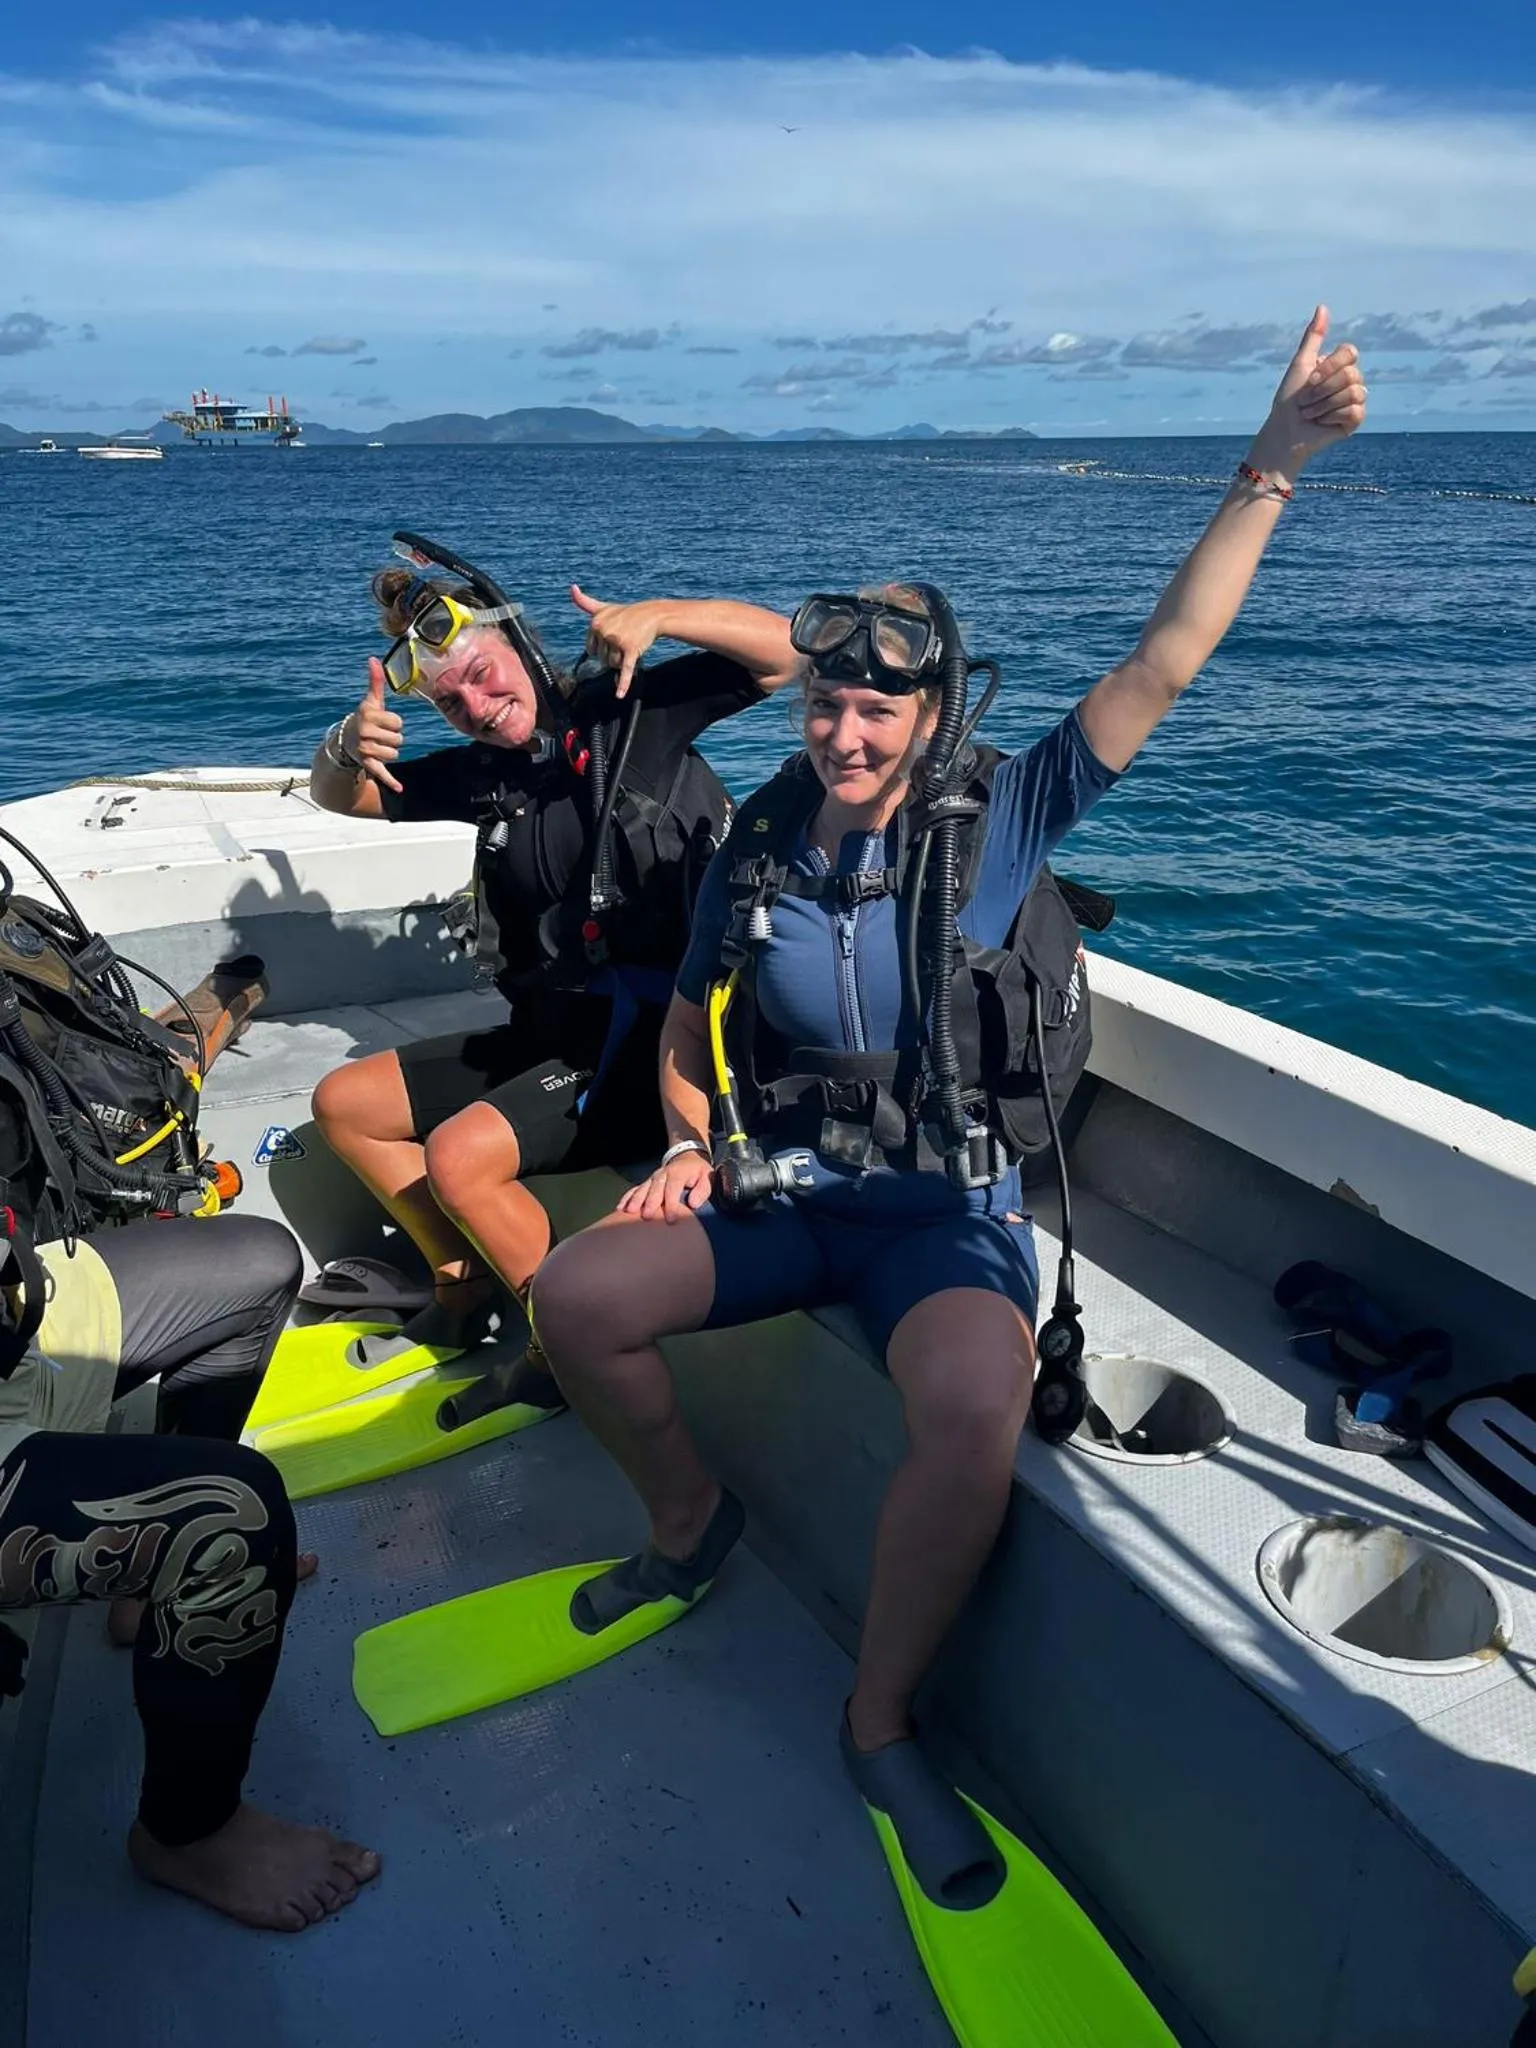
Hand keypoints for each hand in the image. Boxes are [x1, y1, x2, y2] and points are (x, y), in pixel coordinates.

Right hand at [347, 659, 404, 793]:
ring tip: (377, 747)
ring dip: (390, 753)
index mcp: (368, 716)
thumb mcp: (370, 702)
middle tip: (379, 736)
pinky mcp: (367, 765)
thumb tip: (373, 658)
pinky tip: (400, 788)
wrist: (346, 742)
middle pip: (398, 739)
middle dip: (392, 739)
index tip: (382, 723)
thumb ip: (375, 682)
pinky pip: (382, 773)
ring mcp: (365, 750)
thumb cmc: (365, 720)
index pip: (398, 722)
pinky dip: (390, 781)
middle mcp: (365, 732)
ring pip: (395, 754)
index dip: (394, 723)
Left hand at [570, 585, 670, 698]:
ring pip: (612, 664)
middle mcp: (604, 631)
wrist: (652, 615)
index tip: (611, 639)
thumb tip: (571, 588)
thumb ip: (585, 602)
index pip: (591, 650)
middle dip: (612, 655)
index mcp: (594, 623)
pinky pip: (625, 670)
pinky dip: (623, 684)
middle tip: (623, 642)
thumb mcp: (603, 607)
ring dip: (621, 661)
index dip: (602, 649)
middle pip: (602, 659)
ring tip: (630, 646)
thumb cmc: (625, 613)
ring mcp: (617, 640)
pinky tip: (619, 695)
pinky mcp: (630, 649)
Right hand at [615, 1148, 712, 1222]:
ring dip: (635, 1200)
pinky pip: (634, 1190)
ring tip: (628, 1212)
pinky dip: (627, 1198)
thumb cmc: (698, 1172)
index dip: (671, 1204)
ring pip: (642, 1188)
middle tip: (647, 1217)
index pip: (673, 1189)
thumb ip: (703, 1190)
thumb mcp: (707, 1177)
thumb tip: (693, 1204)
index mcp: (678, 1173)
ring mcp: (652, 1178)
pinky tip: (620, 1208)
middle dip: (650, 1202)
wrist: (686, 1157)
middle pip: (655, 1188)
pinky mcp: (646, 1183)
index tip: (671, 1219)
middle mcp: (662, 1174)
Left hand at [1250, 306, 1366, 482]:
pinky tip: (1322, 423)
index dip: (1329, 367)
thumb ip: (1313, 337)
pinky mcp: (1356, 419)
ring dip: (1324, 405)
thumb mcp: (1300, 364)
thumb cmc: (1289, 399)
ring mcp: (1355, 399)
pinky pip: (1355, 411)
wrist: (1285, 431)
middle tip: (1306, 401)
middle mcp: (1351, 380)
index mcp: (1339, 365)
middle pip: (1351, 374)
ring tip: (1311, 413)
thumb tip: (1322, 306)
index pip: (1350, 353)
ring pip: (1354, 392)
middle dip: (1323, 389)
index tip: (1309, 380)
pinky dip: (1332, 417)